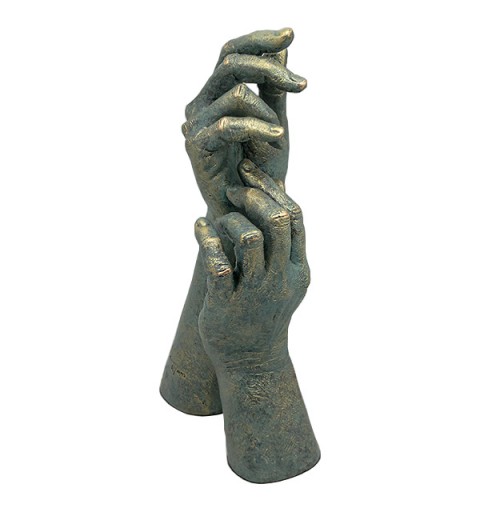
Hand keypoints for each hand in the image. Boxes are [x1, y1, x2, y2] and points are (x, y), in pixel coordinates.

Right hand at [182, 28, 306, 219]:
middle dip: (270, 68)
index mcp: (216, 94)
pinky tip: (277, 137)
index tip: (291, 34)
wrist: (246, 211)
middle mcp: (201, 104)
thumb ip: (273, 89)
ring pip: (236, 92)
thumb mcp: (272, 123)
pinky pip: (230, 123)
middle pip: (231, 62)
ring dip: (267, 111)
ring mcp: (196, 124)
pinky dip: (258, 128)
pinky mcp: (197, 146)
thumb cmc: (257, 170)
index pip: (232, 53)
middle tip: (301, 85)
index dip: (259, 39)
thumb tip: (282, 49)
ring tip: (279, 134)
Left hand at [195, 159, 309, 370]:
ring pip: (249, 239)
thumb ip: (281, 245)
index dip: (271, 188)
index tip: (249, 171)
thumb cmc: (264, 311)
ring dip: (229, 220)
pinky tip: (199, 227)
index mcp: (298, 268)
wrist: (251, 360)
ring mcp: (256, 294)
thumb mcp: (282, 279)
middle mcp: (281, 279)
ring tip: (217, 220)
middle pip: (277, 221)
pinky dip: (205, 238)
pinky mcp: (227, 305)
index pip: (294, 216)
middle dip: (252, 197)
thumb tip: (274, 198)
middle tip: (232, 191)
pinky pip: (217, 264)